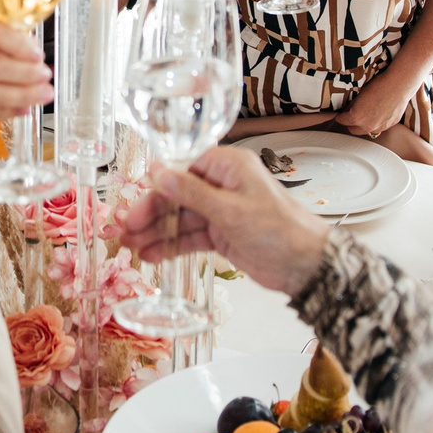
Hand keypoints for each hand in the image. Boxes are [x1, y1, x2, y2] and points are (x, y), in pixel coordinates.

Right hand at [116, 144, 329, 294]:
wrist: (306, 265)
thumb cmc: (278, 230)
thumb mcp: (231, 210)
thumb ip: (192, 193)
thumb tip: (158, 172)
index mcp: (229, 167)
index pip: (183, 168)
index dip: (156, 186)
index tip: (133, 201)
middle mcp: (223, 185)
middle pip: (177, 195)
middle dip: (151, 213)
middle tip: (126, 230)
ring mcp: (222, 211)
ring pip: (181, 218)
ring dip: (157, 232)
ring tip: (131, 247)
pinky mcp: (223, 234)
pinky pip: (191, 236)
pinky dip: (172, 245)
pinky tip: (152, 255)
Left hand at [332, 64, 415, 137]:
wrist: (399, 84)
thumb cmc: (379, 85)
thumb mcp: (359, 94)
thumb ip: (352, 105)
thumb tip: (347, 109)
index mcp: (357, 117)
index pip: (342, 121)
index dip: (340, 117)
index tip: (340, 114)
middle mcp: (368, 126)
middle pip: (353, 130)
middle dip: (350, 123)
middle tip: (350, 115)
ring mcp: (380, 127)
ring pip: (367, 130)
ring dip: (363, 125)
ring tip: (365, 114)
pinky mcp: (390, 125)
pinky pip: (379, 127)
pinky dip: (376, 123)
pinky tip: (377, 113)